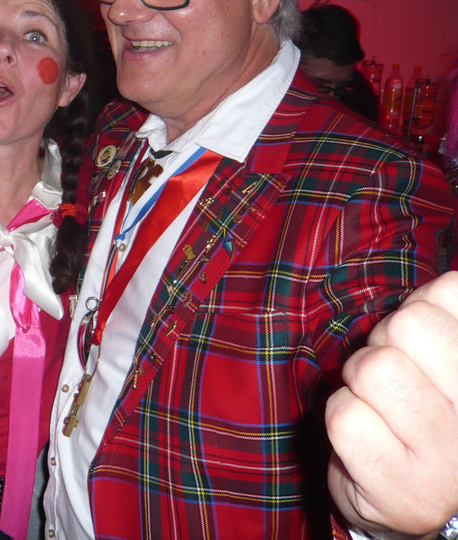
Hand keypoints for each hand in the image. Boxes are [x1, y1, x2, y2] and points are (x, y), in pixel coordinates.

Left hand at [326, 271, 457, 538]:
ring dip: (358, 382)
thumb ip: (444, 308)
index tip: (423, 348)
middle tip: (391, 379)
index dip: (420, 310)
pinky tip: (364, 438)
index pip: (451, 293)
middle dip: (383, 342)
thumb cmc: (424, 408)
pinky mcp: (405, 493)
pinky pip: (345, 416)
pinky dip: (340, 417)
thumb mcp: (443, 352)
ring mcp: (452, 462)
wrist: (417, 502)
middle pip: (409, 325)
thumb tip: (447, 283)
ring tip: (378, 407)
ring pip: (373, 368)